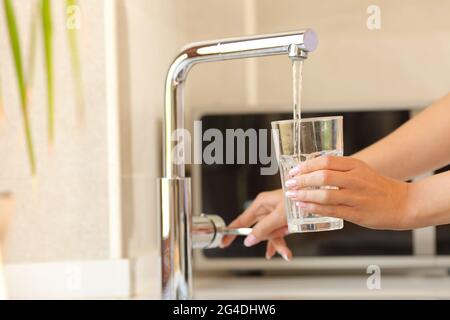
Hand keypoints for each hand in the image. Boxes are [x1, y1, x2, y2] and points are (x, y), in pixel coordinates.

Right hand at [220, 189, 292, 260]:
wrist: (316, 195)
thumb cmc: (296, 199)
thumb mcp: (278, 216)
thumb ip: (263, 229)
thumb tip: (249, 240)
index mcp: (260, 204)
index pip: (240, 220)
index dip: (231, 232)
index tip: (223, 242)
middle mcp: (266, 209)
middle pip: (258, 230)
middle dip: (265, 241)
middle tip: (269, 250)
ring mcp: (275, 215)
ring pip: (270, 234)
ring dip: (277, 244)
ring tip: (286, 252)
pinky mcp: (283, 220)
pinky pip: (278, 234)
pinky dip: (281, 243)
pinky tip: (284, 253)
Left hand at [285, 156, 412, 229]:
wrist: (403, 203)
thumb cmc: (378, 187)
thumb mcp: (361, 170)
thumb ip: (339, 169)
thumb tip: (311, 170)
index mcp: (355, 165)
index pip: (326, 161)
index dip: (307, 165)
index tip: (294, 170)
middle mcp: (356, 179)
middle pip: (323, 177)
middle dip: (302, 180)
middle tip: (289, 183)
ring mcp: (356, 197)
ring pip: (325, 195)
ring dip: (305, 195)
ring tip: (292, 195)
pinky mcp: (357, 213)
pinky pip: (331, 210)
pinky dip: (314, 208)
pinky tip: (303, 206)